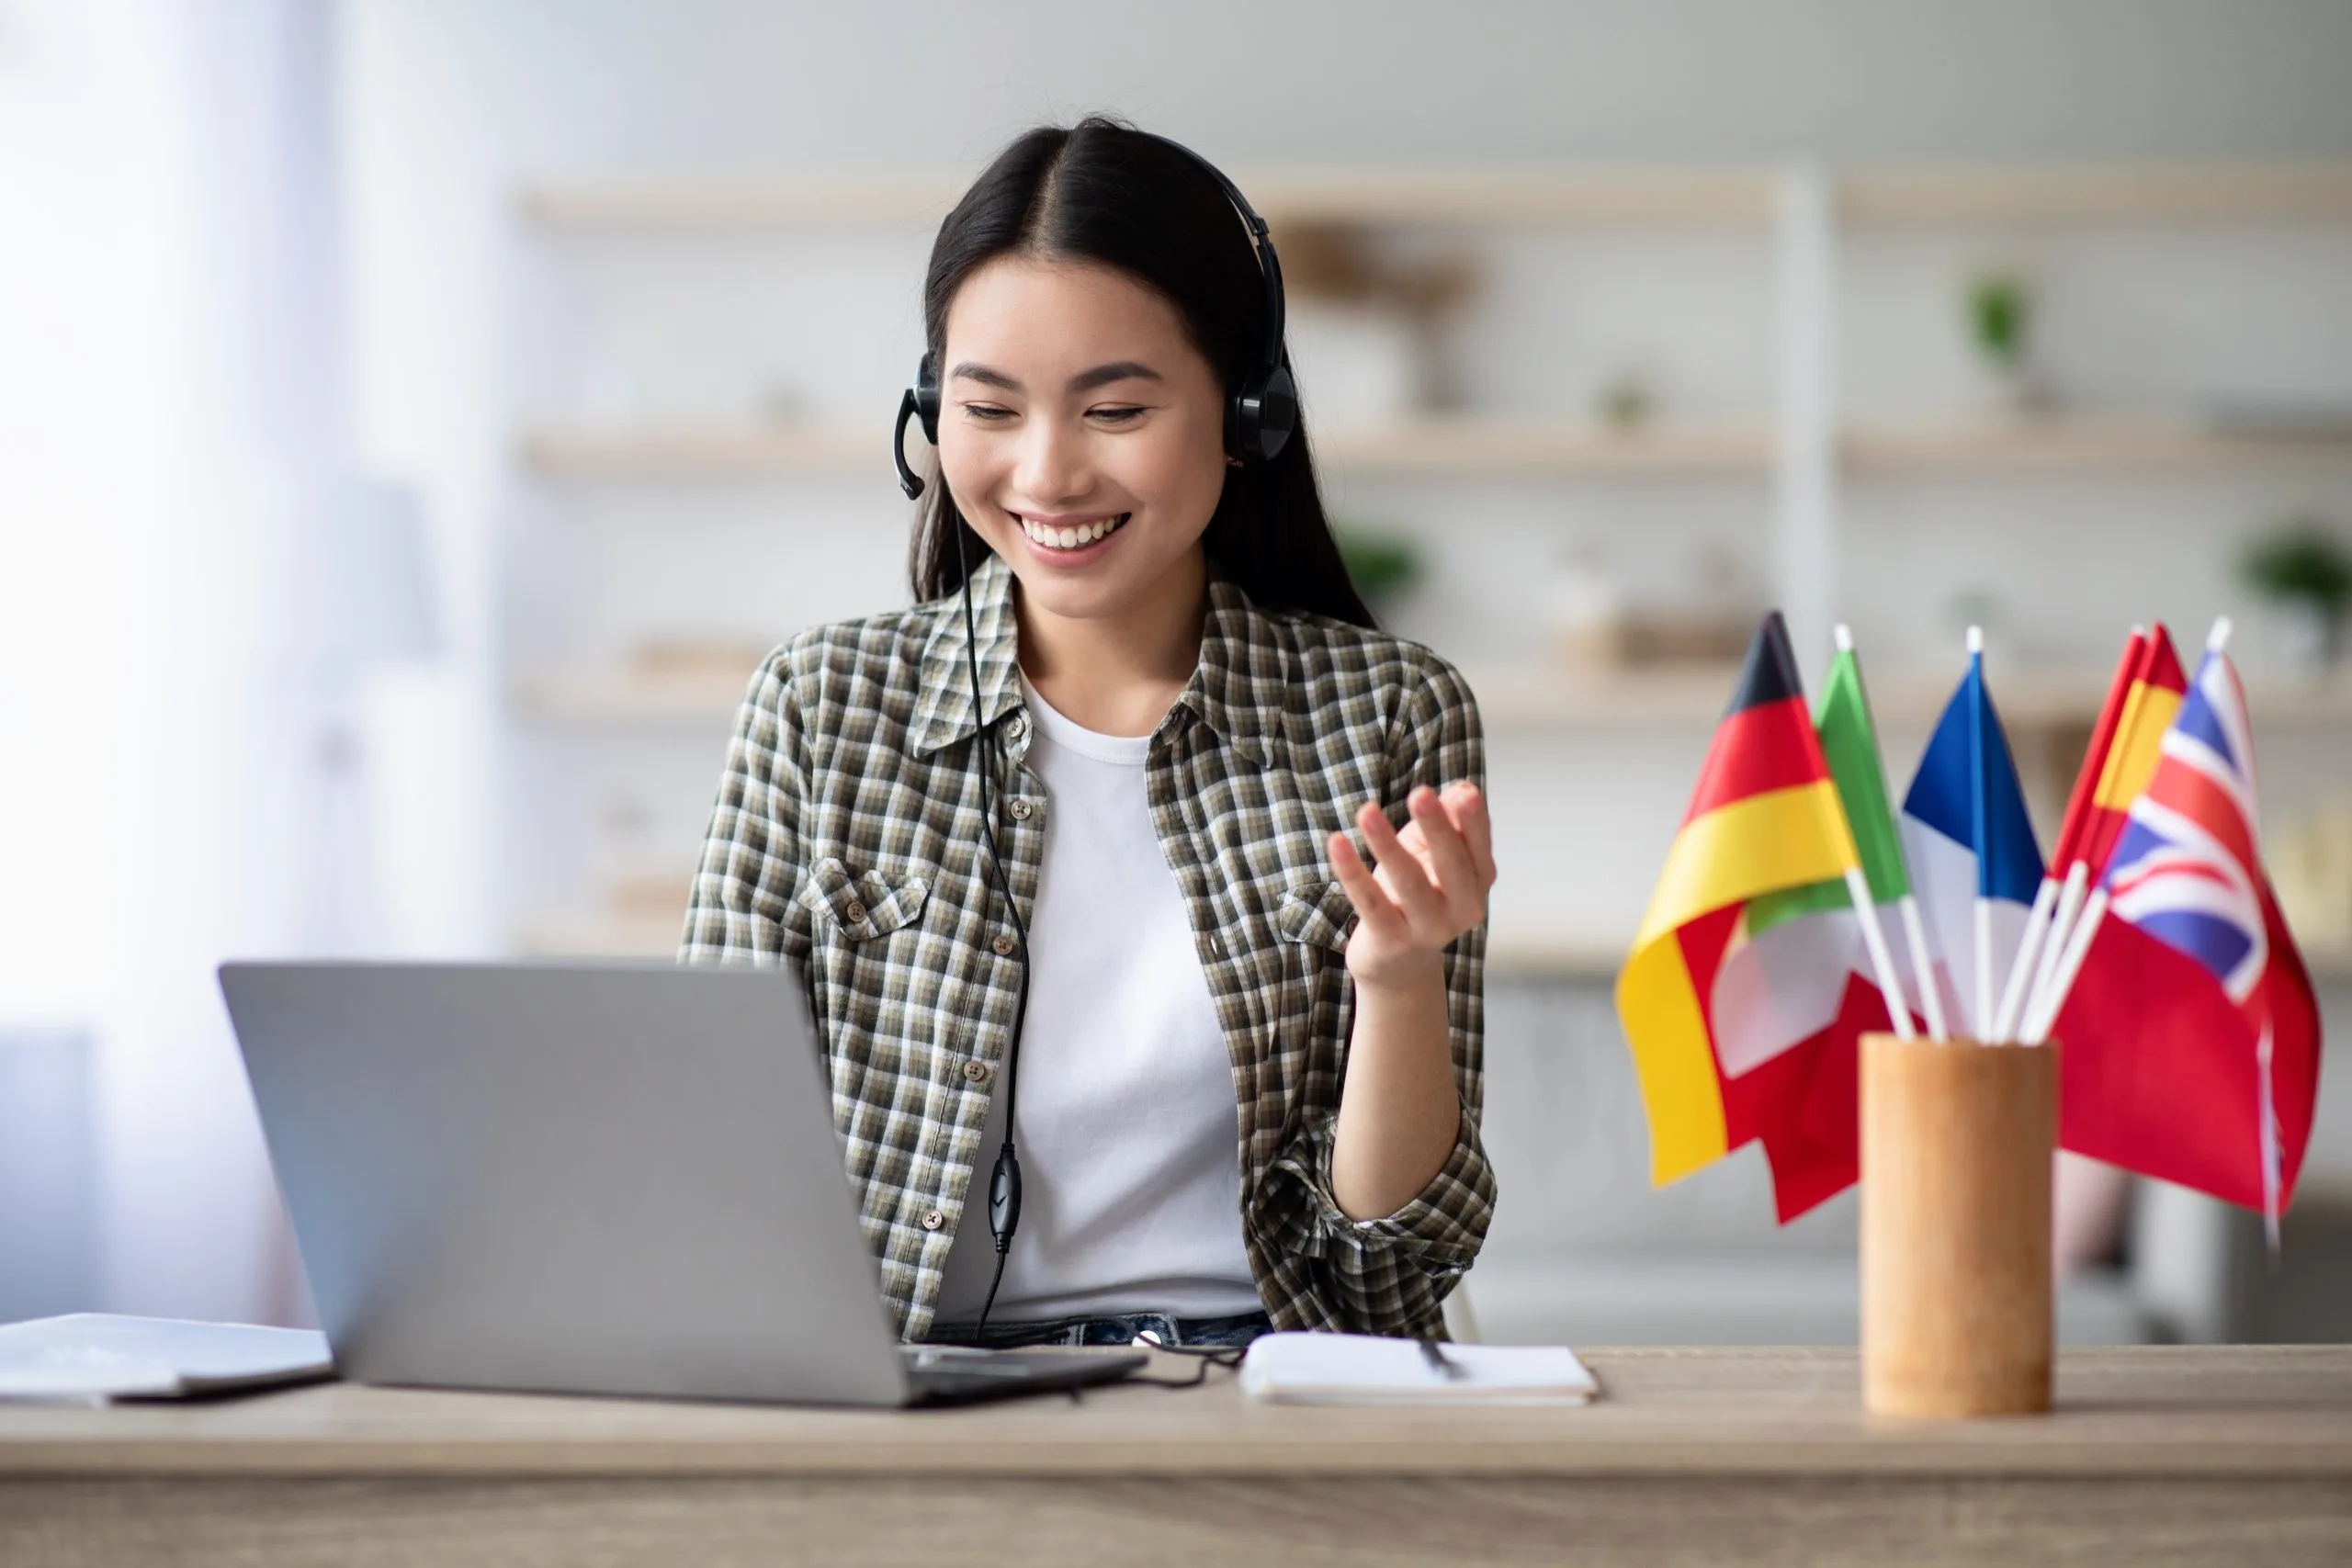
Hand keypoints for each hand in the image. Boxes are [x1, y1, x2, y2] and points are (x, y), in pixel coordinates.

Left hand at [1326, 781, 1495, 992]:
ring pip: (1408, 882)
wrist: (1398, 964)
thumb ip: (1448, 821)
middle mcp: (1461, 908)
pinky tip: (1337, 843)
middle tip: (1420, 794)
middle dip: (1437, 827)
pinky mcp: (1391, 941)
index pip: (1479, 847)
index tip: (1464, 793)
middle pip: (1451, 864)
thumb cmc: (1417, 894)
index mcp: (1477, 881)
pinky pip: (1369, 902)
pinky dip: (1352, 871)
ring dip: (1387, 844)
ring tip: (1367, 811)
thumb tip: (1459, 789)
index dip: (1473, 820)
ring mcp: (1427, 929)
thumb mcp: (1433, 854)